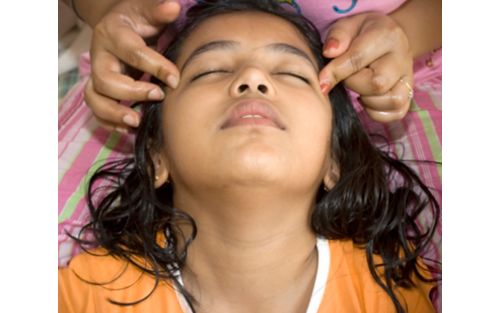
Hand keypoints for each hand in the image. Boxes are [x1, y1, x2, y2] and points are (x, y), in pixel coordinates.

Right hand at [85, 0, 180, 132]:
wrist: (118, 24)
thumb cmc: (137, 19)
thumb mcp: (146, 10)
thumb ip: (158, 10)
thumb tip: (173, 7)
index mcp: (113, 34)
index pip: (133, 53)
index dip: (155, 67)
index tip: (175, 79)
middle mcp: (99, 56)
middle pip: (106, 80)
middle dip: (132, 93)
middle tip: (158, 96)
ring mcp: (96, 74)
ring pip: (94, 98)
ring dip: (114, 114)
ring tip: (137, 122)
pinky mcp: (98, 89)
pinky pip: (96, 110)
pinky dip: (110, 122)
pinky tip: (129, 128)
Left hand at [319, 12, 413, 122]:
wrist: (387, 38)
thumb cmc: (362, 33)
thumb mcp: (348, 25)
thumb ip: (338, 36)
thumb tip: (329, 52)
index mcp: (386, 35)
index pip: (358, 59)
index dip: (336, 72)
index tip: (321, 82)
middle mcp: (402, 57)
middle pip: (377, 84)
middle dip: (354, 85)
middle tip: (348, 78)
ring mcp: (408, 78)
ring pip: (392, 101)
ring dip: (368, 101)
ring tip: (360, 87)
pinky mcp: (409, 94)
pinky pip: (396, 112)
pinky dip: (377, 112)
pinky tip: (367, 99)